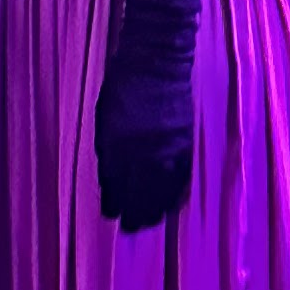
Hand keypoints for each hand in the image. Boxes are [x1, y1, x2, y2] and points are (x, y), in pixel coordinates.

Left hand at [94, 70, 194, 231]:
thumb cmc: (123, 84)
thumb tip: (110, 179)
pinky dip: (176, 193)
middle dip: (134, 215)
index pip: (114, 185)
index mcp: (116, 143)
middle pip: (139, 194)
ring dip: (156, 211)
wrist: (157, 60)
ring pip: (162, 191)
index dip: (113, 203)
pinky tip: (172, 204)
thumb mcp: (104, 116)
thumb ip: (107, 149)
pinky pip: (182, 177)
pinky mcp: (185, 142)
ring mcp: (166, 148)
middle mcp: (142, 150)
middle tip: (131, 229)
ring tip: (151, 223)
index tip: (112, 215)